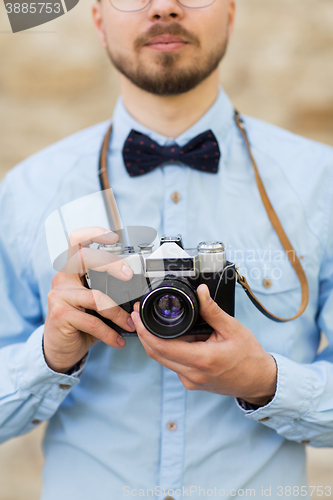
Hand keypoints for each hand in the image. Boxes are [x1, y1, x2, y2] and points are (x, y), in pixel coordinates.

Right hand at [44, 227, 134, 373]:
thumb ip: (110, 294)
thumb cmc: (80, 324)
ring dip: (117, 312)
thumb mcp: (96, 306)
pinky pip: (93, 321)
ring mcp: (59, 296)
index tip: (113, 237)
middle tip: (129, 275)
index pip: (77, 241)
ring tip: (129, 324)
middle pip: (84, 257)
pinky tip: (117, 340)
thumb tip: (139, 295)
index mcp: (72, 271)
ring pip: (96, 296)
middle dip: (111, 263)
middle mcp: (62, 278)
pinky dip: (109, 332)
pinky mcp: (61, 315)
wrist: (60, 349)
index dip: (93, 233)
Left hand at [131, 284, 276, 404]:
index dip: (145, 332)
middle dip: (144, 334)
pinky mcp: (191, 382)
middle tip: (139, 315)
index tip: (137, 317)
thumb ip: (212, 310)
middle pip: (156, 354)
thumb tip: (201, 291)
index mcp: (201, 359)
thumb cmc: (249, 357)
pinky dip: (170, 349)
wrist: (259, 381)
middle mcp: (191, 374)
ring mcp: (190, 381)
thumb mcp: (232, 328)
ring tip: (163, 322)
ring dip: (157, 341)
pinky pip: (173, 364)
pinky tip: (180, 337)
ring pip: (163, 359)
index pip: (161, 347)